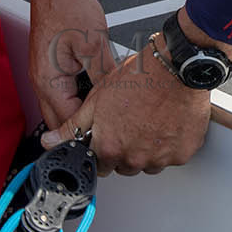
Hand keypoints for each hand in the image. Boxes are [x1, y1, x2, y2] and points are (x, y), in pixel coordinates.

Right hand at [29, 0, 117, 134]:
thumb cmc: (69, 6)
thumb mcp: (95, 46)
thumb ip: (104, 78)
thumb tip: (116, 99)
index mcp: (48, 82)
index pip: (68, 123)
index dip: (89, 130)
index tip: (109, 133)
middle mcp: (41, 81)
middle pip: (61, 120)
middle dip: (82, 126)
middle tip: (108, 127)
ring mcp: (44, 73)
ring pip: (62, 105)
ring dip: (80, 109)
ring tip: (105, 109)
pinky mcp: (50, 64)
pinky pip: (63, 90)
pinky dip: (79, 94)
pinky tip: (97, 88)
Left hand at [40, 39, 210, 176]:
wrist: (177, 66)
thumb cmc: (140, 76)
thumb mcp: (97, 97)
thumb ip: (72, 126)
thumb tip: (49, 142)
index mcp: (110, 146)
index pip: (100, 165)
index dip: (103, 147)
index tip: (111, 134)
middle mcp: (134, 158)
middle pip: (124, 165)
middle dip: (125, 149)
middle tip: (132, 121)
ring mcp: (159, 158)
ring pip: (148, 163)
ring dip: (147, 148)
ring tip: (151, 119)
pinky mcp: (182, 154)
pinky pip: (172, 157)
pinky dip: (170, 144)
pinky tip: (167, 122)